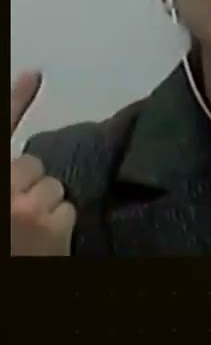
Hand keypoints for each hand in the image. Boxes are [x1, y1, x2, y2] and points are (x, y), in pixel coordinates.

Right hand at [10, 71, 74, 255]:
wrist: (11, 271)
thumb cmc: (4, 237)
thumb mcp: (2, 202)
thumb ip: (9, 173)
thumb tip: (24, 150)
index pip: (5, 127)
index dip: (17, 97)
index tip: (36, 73)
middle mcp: (4, 186)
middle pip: (33, 164)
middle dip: (29, 183)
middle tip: (16, 213)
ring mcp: (28, 207)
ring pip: (55, 186)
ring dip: (46, 205)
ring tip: (27, 231)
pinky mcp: (53, 226)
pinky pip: (68, 210)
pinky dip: (60, 225)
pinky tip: (44, 242)